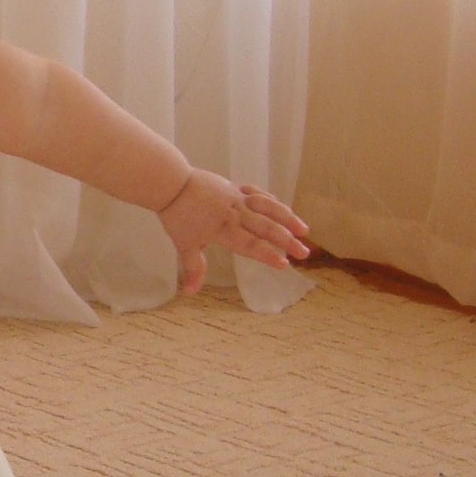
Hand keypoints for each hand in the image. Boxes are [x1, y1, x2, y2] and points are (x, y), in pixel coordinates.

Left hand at [156, 169, 310, 295]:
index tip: (284, 265)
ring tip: (304, 230)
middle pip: (266, 227)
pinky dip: (271, 201)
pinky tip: (281, 208)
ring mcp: (238, 198)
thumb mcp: (184, 245)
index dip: (267, 255)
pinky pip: (258, 193)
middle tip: (304, 253)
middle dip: (287, 241)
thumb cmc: (177, 215)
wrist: (171, 183)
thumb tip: (190, 293)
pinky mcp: (235, 187)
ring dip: (288, 218)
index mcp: (224, 228)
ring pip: (269, 207)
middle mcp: (236, 213)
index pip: (250, 244)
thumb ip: (193, 268)